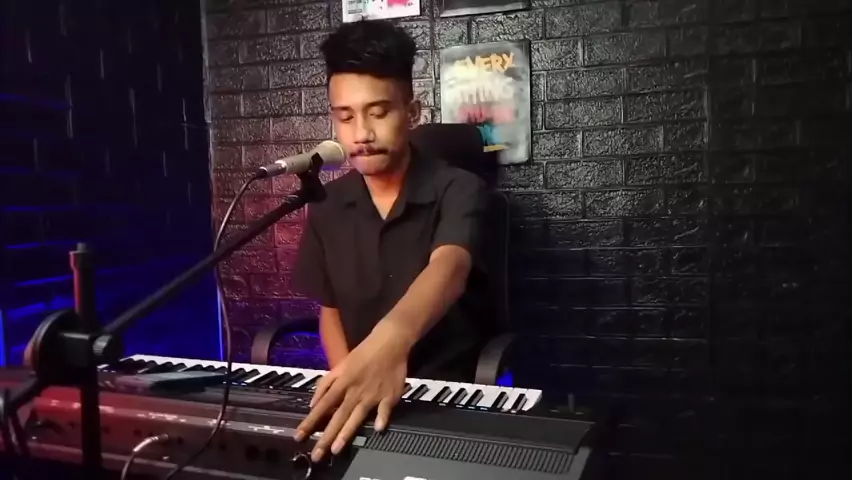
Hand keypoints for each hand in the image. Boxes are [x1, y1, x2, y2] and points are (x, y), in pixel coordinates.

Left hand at [294, 321, 410, 461]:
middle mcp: (354, 391)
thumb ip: (325, 384)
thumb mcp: (340, 365)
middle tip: (317, 454)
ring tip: (337, 449)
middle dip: (326, 436)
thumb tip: (313, 404)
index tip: (300, 435)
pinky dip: (381, 418)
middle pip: (337, 416)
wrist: (389, 342)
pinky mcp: (389, 395)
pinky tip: (378, 428)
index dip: (310, 421)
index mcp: (342, 382)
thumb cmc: (364, 353)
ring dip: (346, 432)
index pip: (322, 405)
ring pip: (356, 416)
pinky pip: (384, 409)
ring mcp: (372, 394)